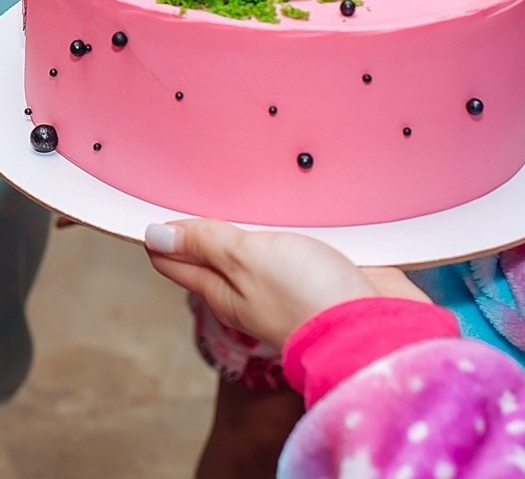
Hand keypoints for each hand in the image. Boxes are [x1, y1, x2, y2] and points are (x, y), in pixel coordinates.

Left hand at [144, 219, 388, 348]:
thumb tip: (155, 237)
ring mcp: (292, 282)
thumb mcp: (247, 260)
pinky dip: (294, 226)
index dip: (161, 237)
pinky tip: (294, 207)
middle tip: (179, 198)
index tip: (142, 214)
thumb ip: (206, 245)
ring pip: (262, 247)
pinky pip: (302, 244)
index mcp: (225, 291)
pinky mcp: (328, 272)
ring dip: (252, 224)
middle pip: (218, 255)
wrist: (382, 327)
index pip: (180, 262)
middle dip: (201, 229)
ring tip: (230, 196)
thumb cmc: (310, 297)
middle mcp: (255, 289)